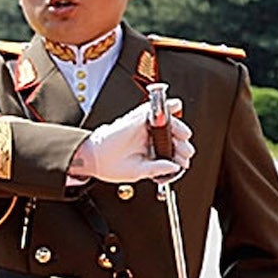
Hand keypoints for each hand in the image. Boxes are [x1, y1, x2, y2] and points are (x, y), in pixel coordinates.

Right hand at [68, 101, 192, 182]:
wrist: (93, 157)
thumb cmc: (111, 165)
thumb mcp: (139, 172)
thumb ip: (158, 169)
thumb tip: (175, 167)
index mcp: (153, 154)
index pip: (174, 153)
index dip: (182, 157)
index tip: (183, 162)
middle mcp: (152, 140)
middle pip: (176, 138)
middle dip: (183, 145)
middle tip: (183, 151)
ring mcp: (147, 129)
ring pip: (170, 123)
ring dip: (179, 128)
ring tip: (182, 136)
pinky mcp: (139, 118)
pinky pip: (156, 108)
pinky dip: (167, 106)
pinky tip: (174, 107)